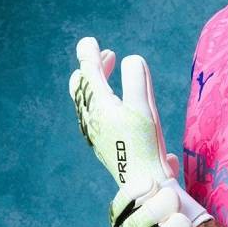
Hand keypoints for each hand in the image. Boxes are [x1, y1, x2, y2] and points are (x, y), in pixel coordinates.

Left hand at [69, 36, 211, 226]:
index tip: (90, 41)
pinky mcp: (103, 145)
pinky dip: (101, 102)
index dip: (89, 54)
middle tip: (107, 55)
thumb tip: (131, 59)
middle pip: (82, 87)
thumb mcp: (144, 107)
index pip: (89, 72)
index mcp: (100, 106)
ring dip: (97, 85)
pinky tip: (117, 106)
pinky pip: (94, 116)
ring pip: (86, 102)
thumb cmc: (145, 146)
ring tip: (111, 75)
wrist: (143, 185)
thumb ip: (137, 78)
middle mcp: (92, 119)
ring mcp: (95, 133)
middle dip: (92, 68)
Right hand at [109, 175, 197, 226]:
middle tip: (174, 198)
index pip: (119, 207)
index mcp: (122, 219)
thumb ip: (167, 176)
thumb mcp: (169, 192)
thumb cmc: (175, 212)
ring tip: (186, 222)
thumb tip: (170, 161)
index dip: (132, 195)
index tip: (152, 182)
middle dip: (151, 213)